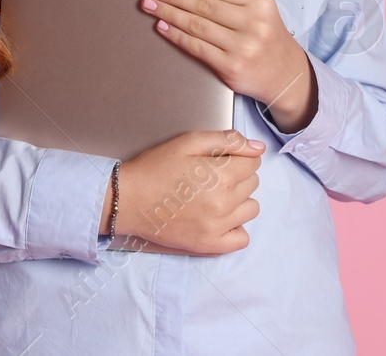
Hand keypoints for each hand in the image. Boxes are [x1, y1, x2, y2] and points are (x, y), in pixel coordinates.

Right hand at [101, 129, 263, 254]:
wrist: (128, 199)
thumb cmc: (155, 168)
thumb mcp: (189, 142)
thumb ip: (228, 141)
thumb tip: (258, 148)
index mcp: (221, 175)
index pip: (253, 162)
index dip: (239, 157)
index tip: (222, 160)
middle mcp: (223, 203)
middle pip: (252, 183)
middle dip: (238, 176)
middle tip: (212, 175)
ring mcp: (218, 227)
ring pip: (251, 209)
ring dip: (239, 200)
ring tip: (215, 195)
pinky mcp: (210, 245)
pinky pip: (242, 239)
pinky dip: (235, 228)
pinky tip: (219, 218)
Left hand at [140, 0, 317, 132]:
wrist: (286, 75)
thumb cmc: (267, 37)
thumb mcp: (260, 9)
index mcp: (259, 1)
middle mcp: (252, 23)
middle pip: (201, 3)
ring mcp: (242, 47)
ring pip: (195, 25)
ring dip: (167, 12)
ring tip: (149, 4)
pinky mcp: (231, 68)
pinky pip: (196, 47)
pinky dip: (175, 35)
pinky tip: (162, 26)